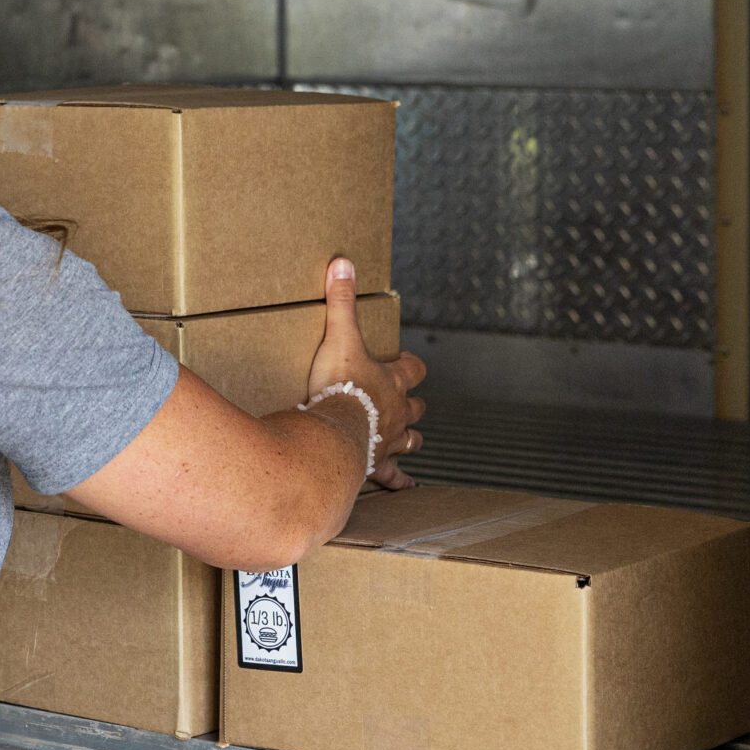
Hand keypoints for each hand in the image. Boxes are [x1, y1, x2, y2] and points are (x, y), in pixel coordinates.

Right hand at [303, 257, 427, 489]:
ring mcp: (387, 440)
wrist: (333, 432)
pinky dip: (399, 480)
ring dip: (409, 438)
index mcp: (391, 381)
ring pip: (411, 440)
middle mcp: (396, 412)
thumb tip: (343, 263)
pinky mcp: (374, 463)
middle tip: (400, 402)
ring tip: (405, 439)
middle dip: (412, 405)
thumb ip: (341, 301)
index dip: (411, 365)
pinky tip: (405, 486)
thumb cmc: (338, 386)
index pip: (414, 369)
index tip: (403, 361)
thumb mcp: (339, 337)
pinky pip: (392, 475)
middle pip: (416, 408)